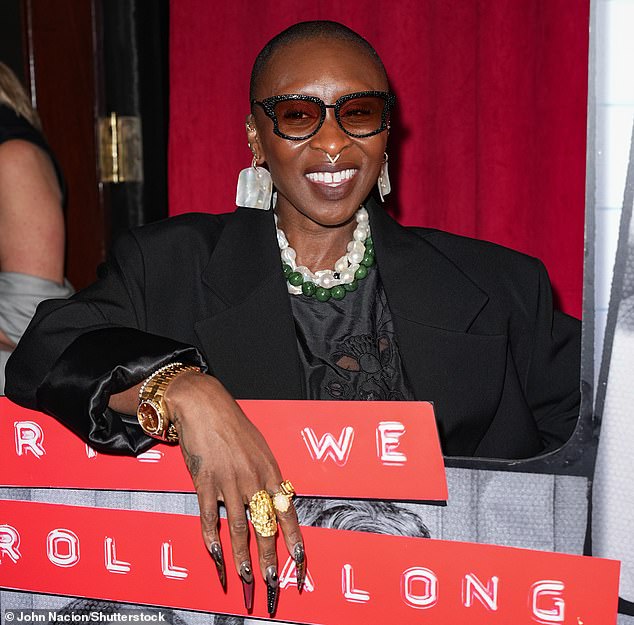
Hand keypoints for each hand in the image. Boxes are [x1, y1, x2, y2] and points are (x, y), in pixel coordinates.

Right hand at [164, 372, 304, 614]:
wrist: (205, 405)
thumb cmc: (233, 425)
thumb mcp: (260, 447)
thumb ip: (267, 474)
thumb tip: (276, 498)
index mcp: (271, 471)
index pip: (288, 512)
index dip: (295, 540)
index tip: (300, 563)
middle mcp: (253, 479)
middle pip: (265, 527)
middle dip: (269, 560)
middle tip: (273, 584)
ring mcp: (229, 482)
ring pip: (239, 529)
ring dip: (243, 559)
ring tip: (245, 580)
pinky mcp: (205, 483)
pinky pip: (209, 519)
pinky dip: (212, 541)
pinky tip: (216, 557)